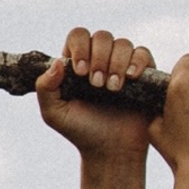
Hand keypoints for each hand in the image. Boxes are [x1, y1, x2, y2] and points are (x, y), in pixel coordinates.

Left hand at [37, 27, 155, 162]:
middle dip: (99, 58)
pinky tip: (131, 78)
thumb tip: (58, 62)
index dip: (80, 47)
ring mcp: (123, 66)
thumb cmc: (82, 133)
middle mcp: (102, 59)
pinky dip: (137, 62)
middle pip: (102, 36)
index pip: (79, 36)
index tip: (80, 72)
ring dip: (116, 64)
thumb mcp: (54, 113)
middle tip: (97, 85)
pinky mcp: (143, 76)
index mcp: (79, 62)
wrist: (111, 152)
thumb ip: (45, 88)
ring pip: (123, 44)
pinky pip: (143, 54)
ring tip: (113, 89)